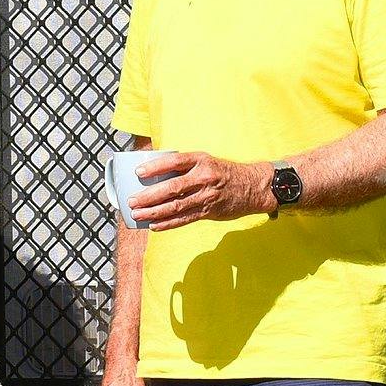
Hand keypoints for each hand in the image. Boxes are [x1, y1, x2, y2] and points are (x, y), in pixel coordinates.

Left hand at [129, 149, 276, 227]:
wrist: (253, 186)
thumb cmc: (224, 172)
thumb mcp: (206, 161)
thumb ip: (185, 166)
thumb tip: (155, 173)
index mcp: (201, 160)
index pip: (174, 162)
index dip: (155, 167)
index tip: (138, 172)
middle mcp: (204, 178)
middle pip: (172, 188)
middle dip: (149, 196)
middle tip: (132, 201)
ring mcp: (207, 196)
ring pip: (176, 206)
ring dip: (154, 212)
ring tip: (138, 215)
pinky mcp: (209, 211)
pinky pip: (185, 219)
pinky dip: (168, 223)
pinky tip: (155, 225)